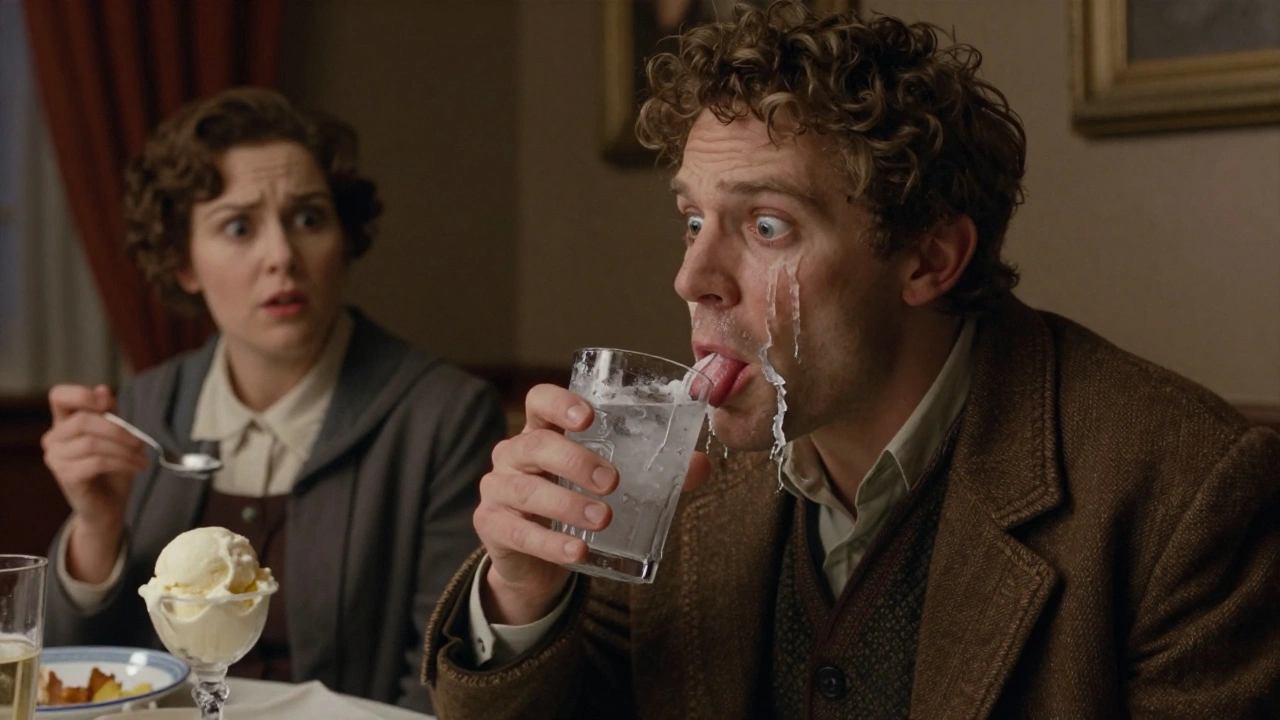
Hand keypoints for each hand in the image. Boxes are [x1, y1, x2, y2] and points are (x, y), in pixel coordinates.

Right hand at [41, 385, 147, 581]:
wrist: (109, 507)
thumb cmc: (112, 469)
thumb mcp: (116, 437)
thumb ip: (110, 414)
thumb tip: (103, 389)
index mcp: (64, 423)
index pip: (59, 396)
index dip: (81, 394)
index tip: (106, 403)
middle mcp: (53, 439)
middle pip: (82, 420)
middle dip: (118, 430)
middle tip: (140, 442)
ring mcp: (56, 458)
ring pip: (91, 443)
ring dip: (124, 450)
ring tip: (141, 459)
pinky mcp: (65, 477)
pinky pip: (96, 462)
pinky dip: (122, 462)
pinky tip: (136, 467)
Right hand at [474, 384, 709, 624]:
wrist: (537, 561)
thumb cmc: (574, 504)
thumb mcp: (609, 484)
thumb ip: (653, 472)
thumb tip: (699, 466)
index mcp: (542, 431)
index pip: (540, 401)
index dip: (559, 403)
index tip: (588, 416)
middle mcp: (514, 454)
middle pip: (536, 444)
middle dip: (575, 461)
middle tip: (612, 482)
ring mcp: (498, 489)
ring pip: (527, 489)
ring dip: (567, 505)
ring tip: (603, 520)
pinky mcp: (492, 526)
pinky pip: (519, 532)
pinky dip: (550, 544)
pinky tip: (577, 553)